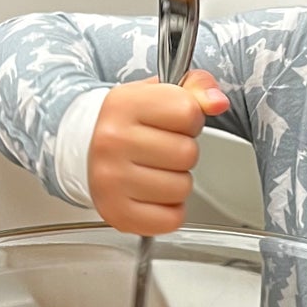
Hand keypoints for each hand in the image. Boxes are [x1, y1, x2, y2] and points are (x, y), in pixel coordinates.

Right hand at [88, 70, 229, 234]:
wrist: (88, 148)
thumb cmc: (130, 122)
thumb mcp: (159, 93)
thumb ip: (197, 87)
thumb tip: (217, 102)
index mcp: (124, 104)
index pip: (188, 112)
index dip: (190, 119)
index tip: (173, 122)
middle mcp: (112, 141)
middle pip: (187, 153)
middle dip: (184, 152)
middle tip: (161, 149)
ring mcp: (111, 179)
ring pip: (182, 188)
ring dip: (177, 181)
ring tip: (155, 170)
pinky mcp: (116, 212)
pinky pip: (171, 219)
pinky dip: (169, 210)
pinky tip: (152, 194)